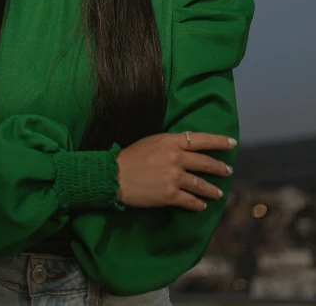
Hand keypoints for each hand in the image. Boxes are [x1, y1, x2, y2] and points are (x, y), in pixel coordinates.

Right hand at [115, 132, 234, 211]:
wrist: (114, 175)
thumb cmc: (130, 156)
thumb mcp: (151, 142)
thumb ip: (170, 144)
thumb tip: (186, 148)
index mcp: (171, 141)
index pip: (201, 139)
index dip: (218, 141)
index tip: (232, 143)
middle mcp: (176, 157)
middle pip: (205, 162)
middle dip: (219, 168)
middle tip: (228, 172)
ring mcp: (174, 177)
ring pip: (201, 184)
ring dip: (211, 190)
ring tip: (218, 193)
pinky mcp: (170, 195)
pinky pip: (190, 201)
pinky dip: (198, 204)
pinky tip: (201, 206)